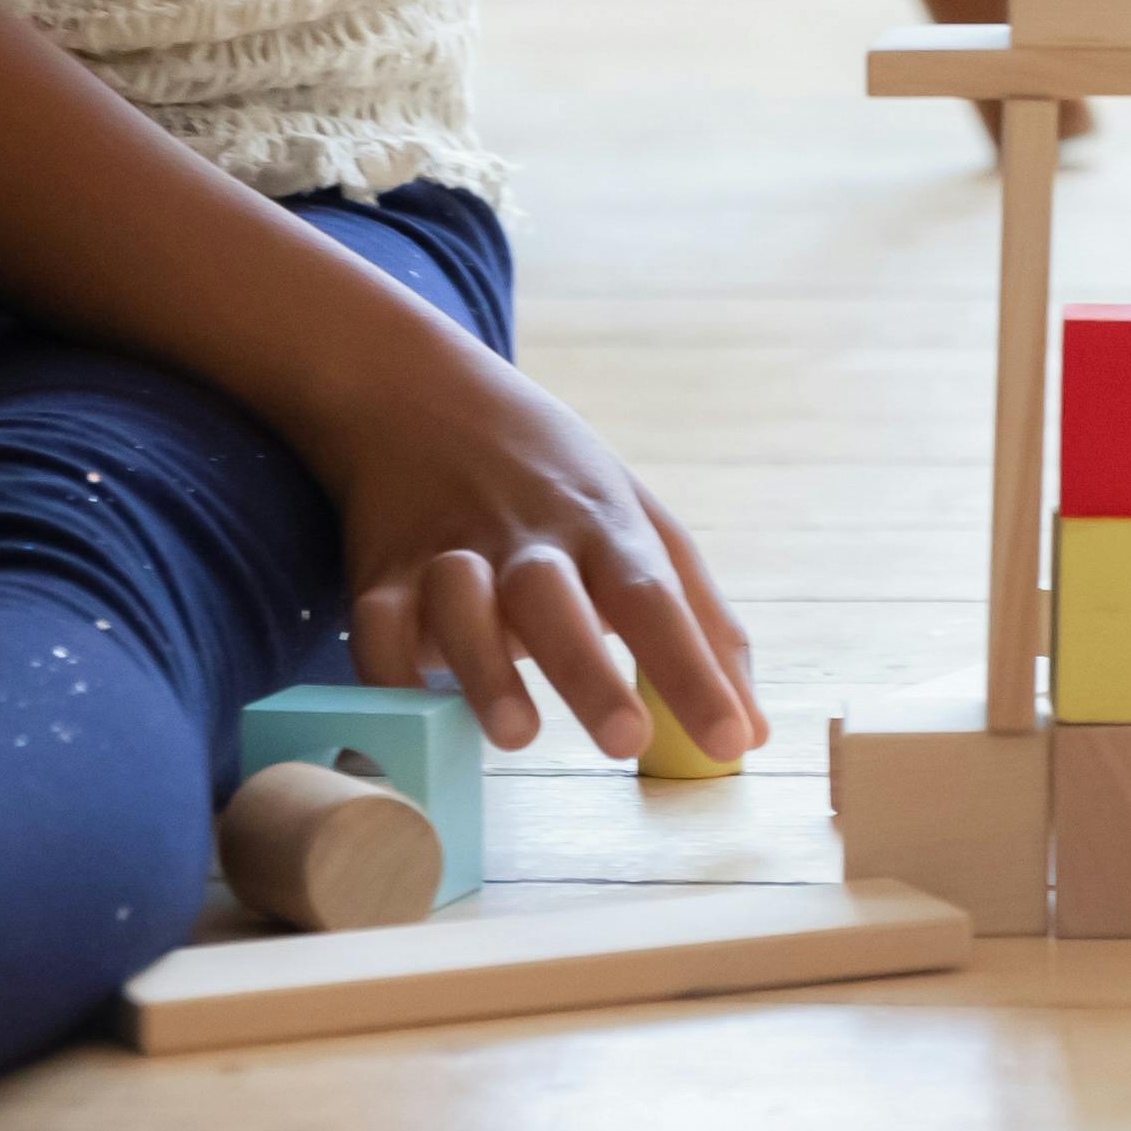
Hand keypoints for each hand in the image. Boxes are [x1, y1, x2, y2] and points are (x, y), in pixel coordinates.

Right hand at [326, 351, 757, 767]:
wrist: (418, 391)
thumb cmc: (554, 481)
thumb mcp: (640, 522)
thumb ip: (701, 625)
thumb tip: (752, 732)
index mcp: (604, 525)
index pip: (658, 598)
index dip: (694, 671)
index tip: (731, 740)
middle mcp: (529, 537)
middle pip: (559, 601)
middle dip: (590, 670)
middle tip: (626, 738)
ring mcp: (449, 549)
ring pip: (462, 604)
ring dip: (488, 668)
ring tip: (517, 735)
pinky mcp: (381, 570)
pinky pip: (378, 624)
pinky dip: (391, 671)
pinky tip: (415, 714)